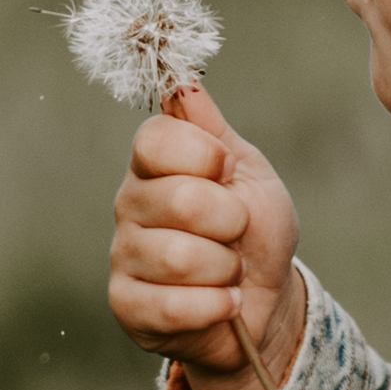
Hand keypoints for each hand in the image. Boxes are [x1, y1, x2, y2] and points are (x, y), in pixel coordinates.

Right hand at [107, 83, 299, 389]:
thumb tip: (184, 83)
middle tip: (236, 232)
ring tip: (228, 271)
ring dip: (226, 269)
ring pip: (180, 257)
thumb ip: (214, 132)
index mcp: (154, 164)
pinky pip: (173, 306)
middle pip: (180, 199)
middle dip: (231, 221)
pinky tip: (223, 303)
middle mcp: (130, 204)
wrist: (266, 301)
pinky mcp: (127, 305)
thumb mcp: (249, 174)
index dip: (205, 156)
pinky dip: (216, 306)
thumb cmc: (256, 233)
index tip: (227, 172)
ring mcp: (124, 255)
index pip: (156, 139)